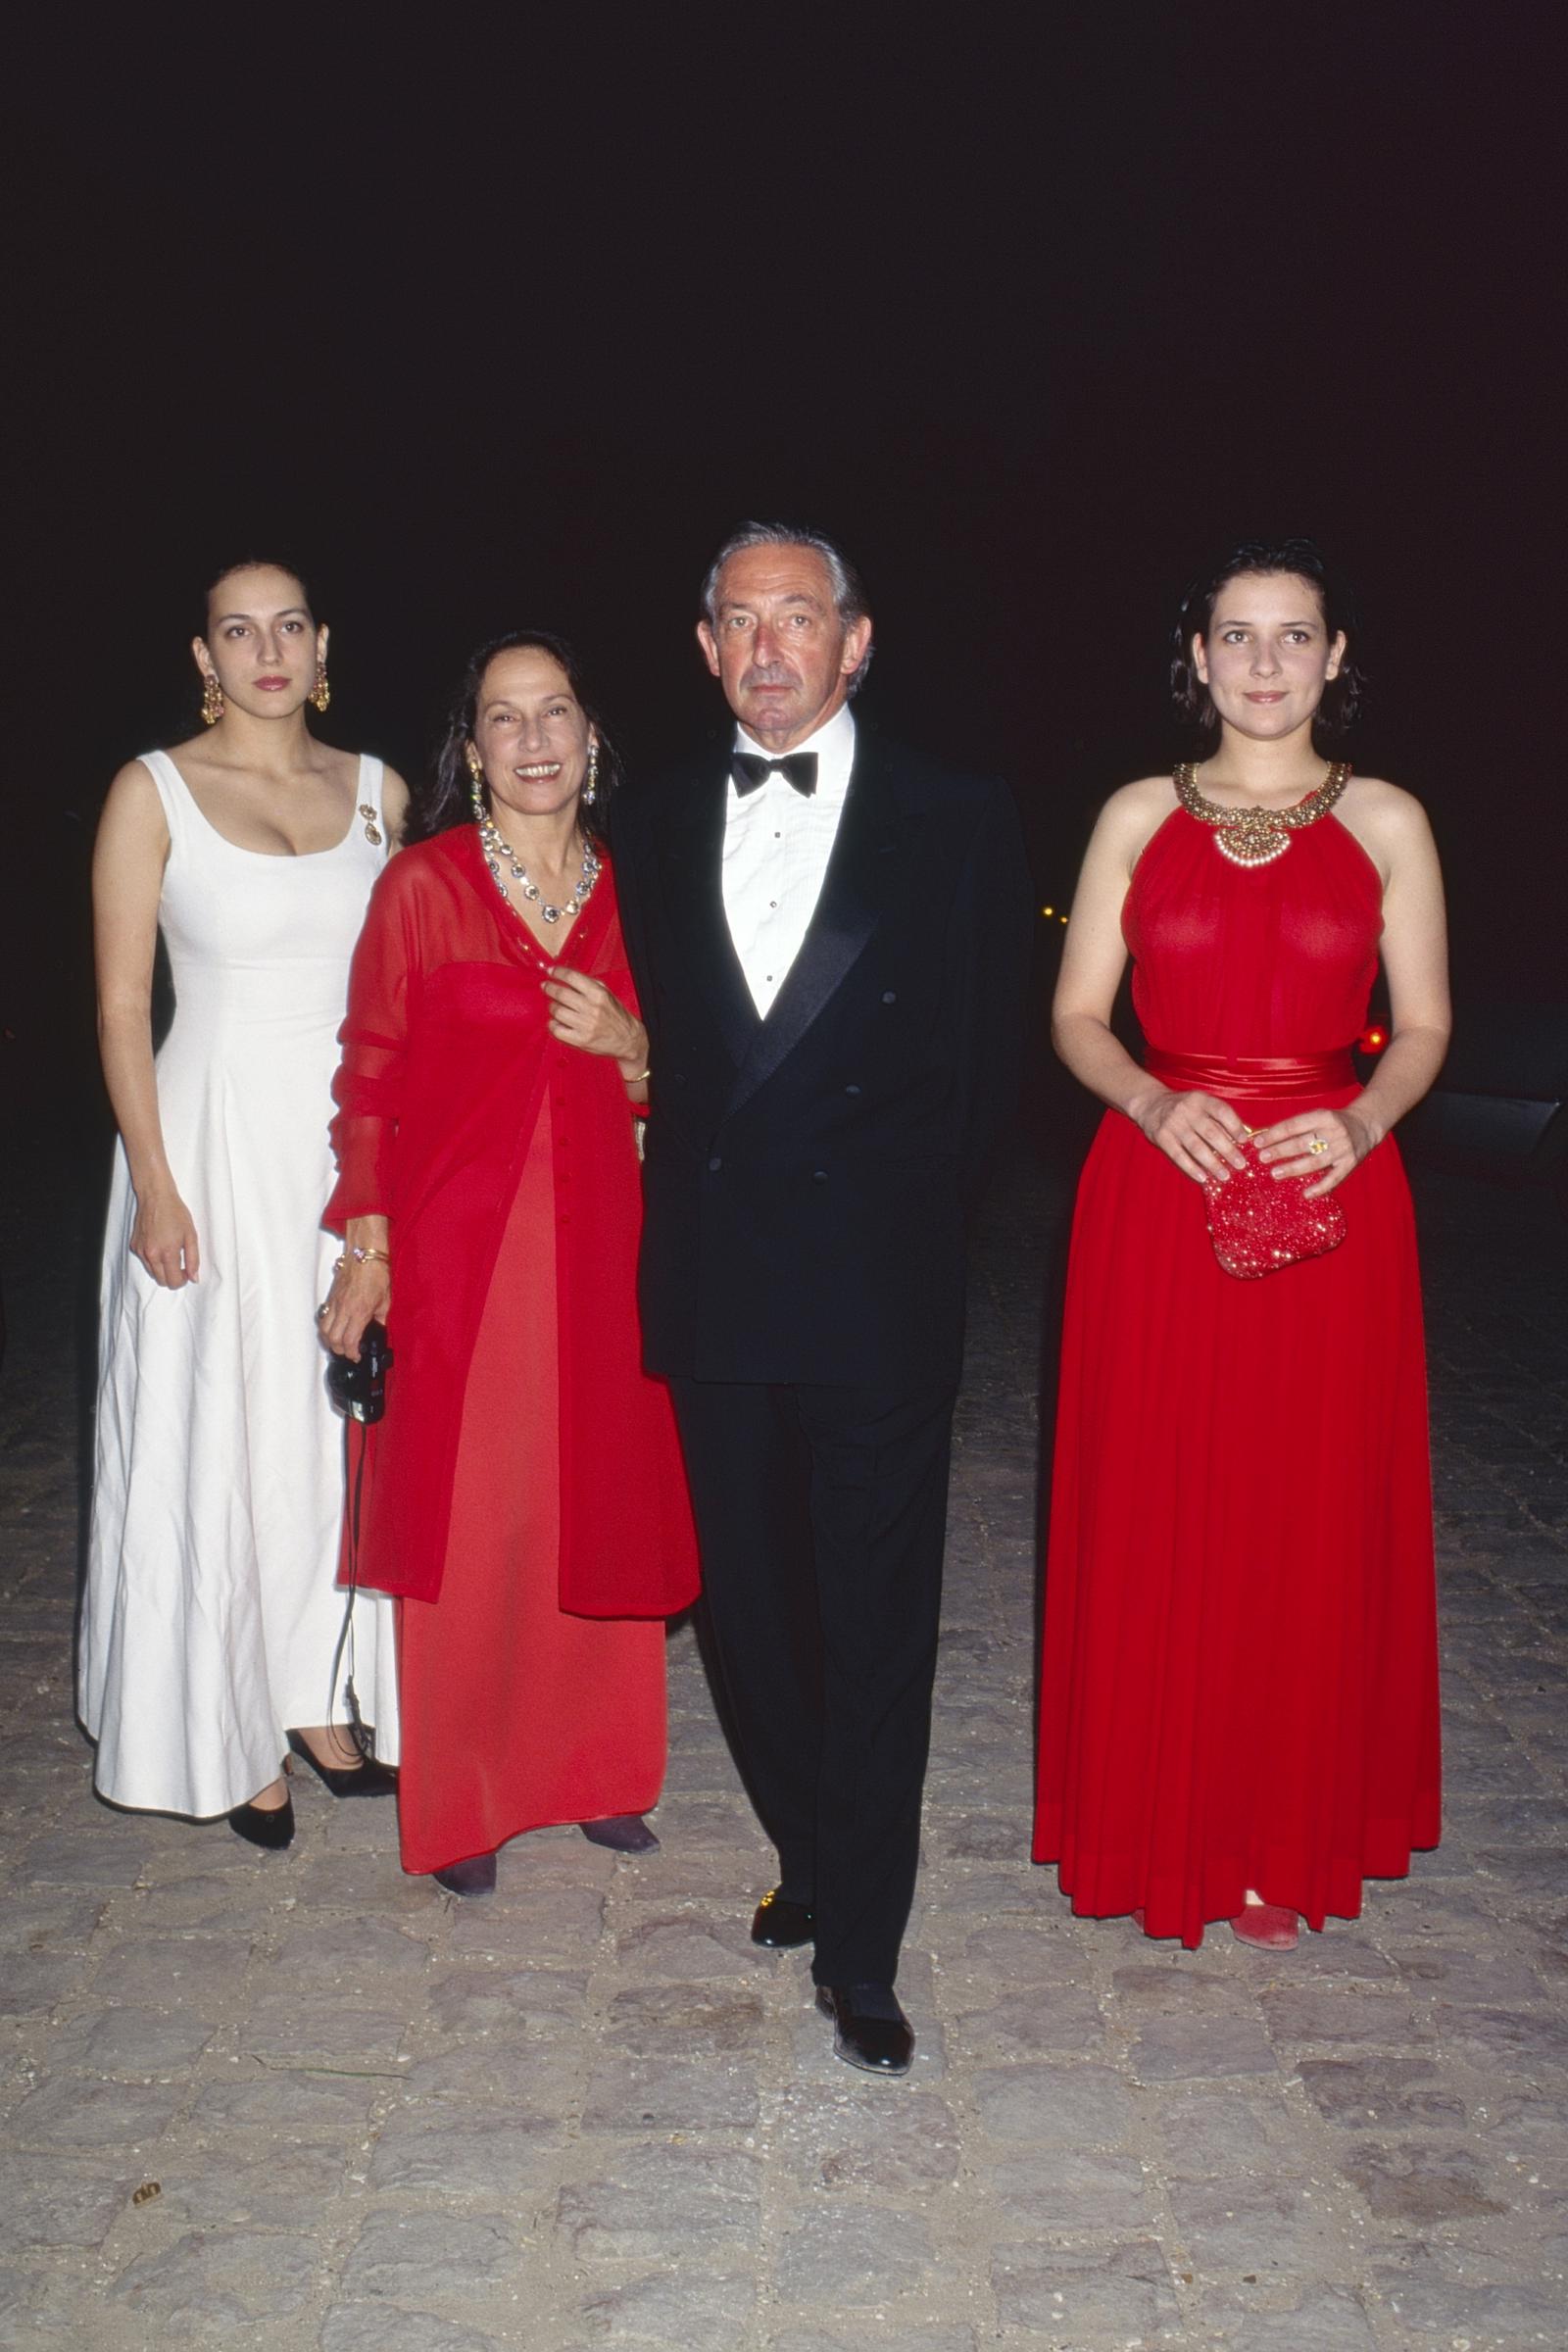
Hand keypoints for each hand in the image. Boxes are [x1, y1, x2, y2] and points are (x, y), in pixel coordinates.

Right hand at [130, 1186, 199, 1286]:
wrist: (155, 1197)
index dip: (183, 1280)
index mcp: (167, 1253)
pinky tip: (160, 1245)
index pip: (173, 1281)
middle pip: (161, 1281)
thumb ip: (193, 1259)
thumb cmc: (175, 1212)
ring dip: (162, 1269)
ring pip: (152, 1272)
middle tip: (181, 1265)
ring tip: (171, 1253)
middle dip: (172, 1278)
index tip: (187, 1272)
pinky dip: (153, 1260)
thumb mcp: (191, 1235)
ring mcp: (141, 1251)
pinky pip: (145, 1261)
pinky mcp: (134, 1246)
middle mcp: (151, 1255)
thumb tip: (194, 1277)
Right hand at [317, 1256, 390, 1361]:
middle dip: (339, 1350)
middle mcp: (344, 1309)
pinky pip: (323, 1316)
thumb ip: (381, 1317)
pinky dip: (325, 1327)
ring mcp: (335, 1302)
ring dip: (329, 1340)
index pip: (349, 1340)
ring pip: (324, 1329)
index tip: (356, 1356)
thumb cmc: (377, 1273)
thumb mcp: (386, 1299)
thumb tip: (380, 1328)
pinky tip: (332, 1329)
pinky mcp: (331, 1296)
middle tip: (347, 1353)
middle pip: (333, 1338)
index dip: (351, 1353)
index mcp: (360, 1311)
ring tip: (337, 1345)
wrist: (364, 1254)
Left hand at [542, 969, 646, 1071]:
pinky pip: (557, 1030)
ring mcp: (585, 1025)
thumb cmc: (616, 1016)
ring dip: (552, 1007)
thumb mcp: (606, 994)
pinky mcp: (581, 1040)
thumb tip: (565, 977)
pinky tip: (557, 1022)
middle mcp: (592, 1008)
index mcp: (598, 994)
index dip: (557, 972)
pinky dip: (553, 1024)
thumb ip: (588, 984)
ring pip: (557, 1011)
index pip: (572, 977)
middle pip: (561, 993)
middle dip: (549, 988)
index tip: (550, 972)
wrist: (628, 1039)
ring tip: (555, 1006)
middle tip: (546, 987)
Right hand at [1131, 1088, 1250, 1184]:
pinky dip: (1192, 1168)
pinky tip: (1203, 1178)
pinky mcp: (1162, 1137)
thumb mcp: (1200, 1103)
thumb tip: (1241, 1139)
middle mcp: (1187, 1110)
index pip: (1222, 1111)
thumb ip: (1217, 1117)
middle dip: (1228, 1151)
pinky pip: (1179, 1156)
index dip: (1235, 1126)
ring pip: (1197, 1147)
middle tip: (1241, 1165)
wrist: (1150, 1104)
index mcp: (1201, 1099)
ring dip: (1212, 1164)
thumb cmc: (1183, 1107)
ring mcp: (1173, 1124)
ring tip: (1224, 1176)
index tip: (1244, 1141)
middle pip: (1212, 1133)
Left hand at [1254, 1104, 1378, 1196]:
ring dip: (1294, 1168)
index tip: (1257, 1143)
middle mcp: (1334, 1132)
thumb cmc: (1333, 1123)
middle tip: (1262, 1158)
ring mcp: (1343, 1149)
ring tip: (1275, 1173)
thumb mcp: (1317, 1117)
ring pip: (1315, 1161)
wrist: (1365, 1125)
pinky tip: (1306, 1194)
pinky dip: (1321, 1188)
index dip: (1275, 1134)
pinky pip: (1334, 1178)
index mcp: (1323, 1117)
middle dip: (1280, 1151)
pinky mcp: (1351, 1164)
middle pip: (1303, 1143)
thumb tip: (1264, 1137)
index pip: (1294, 1125)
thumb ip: (1296, 1127)